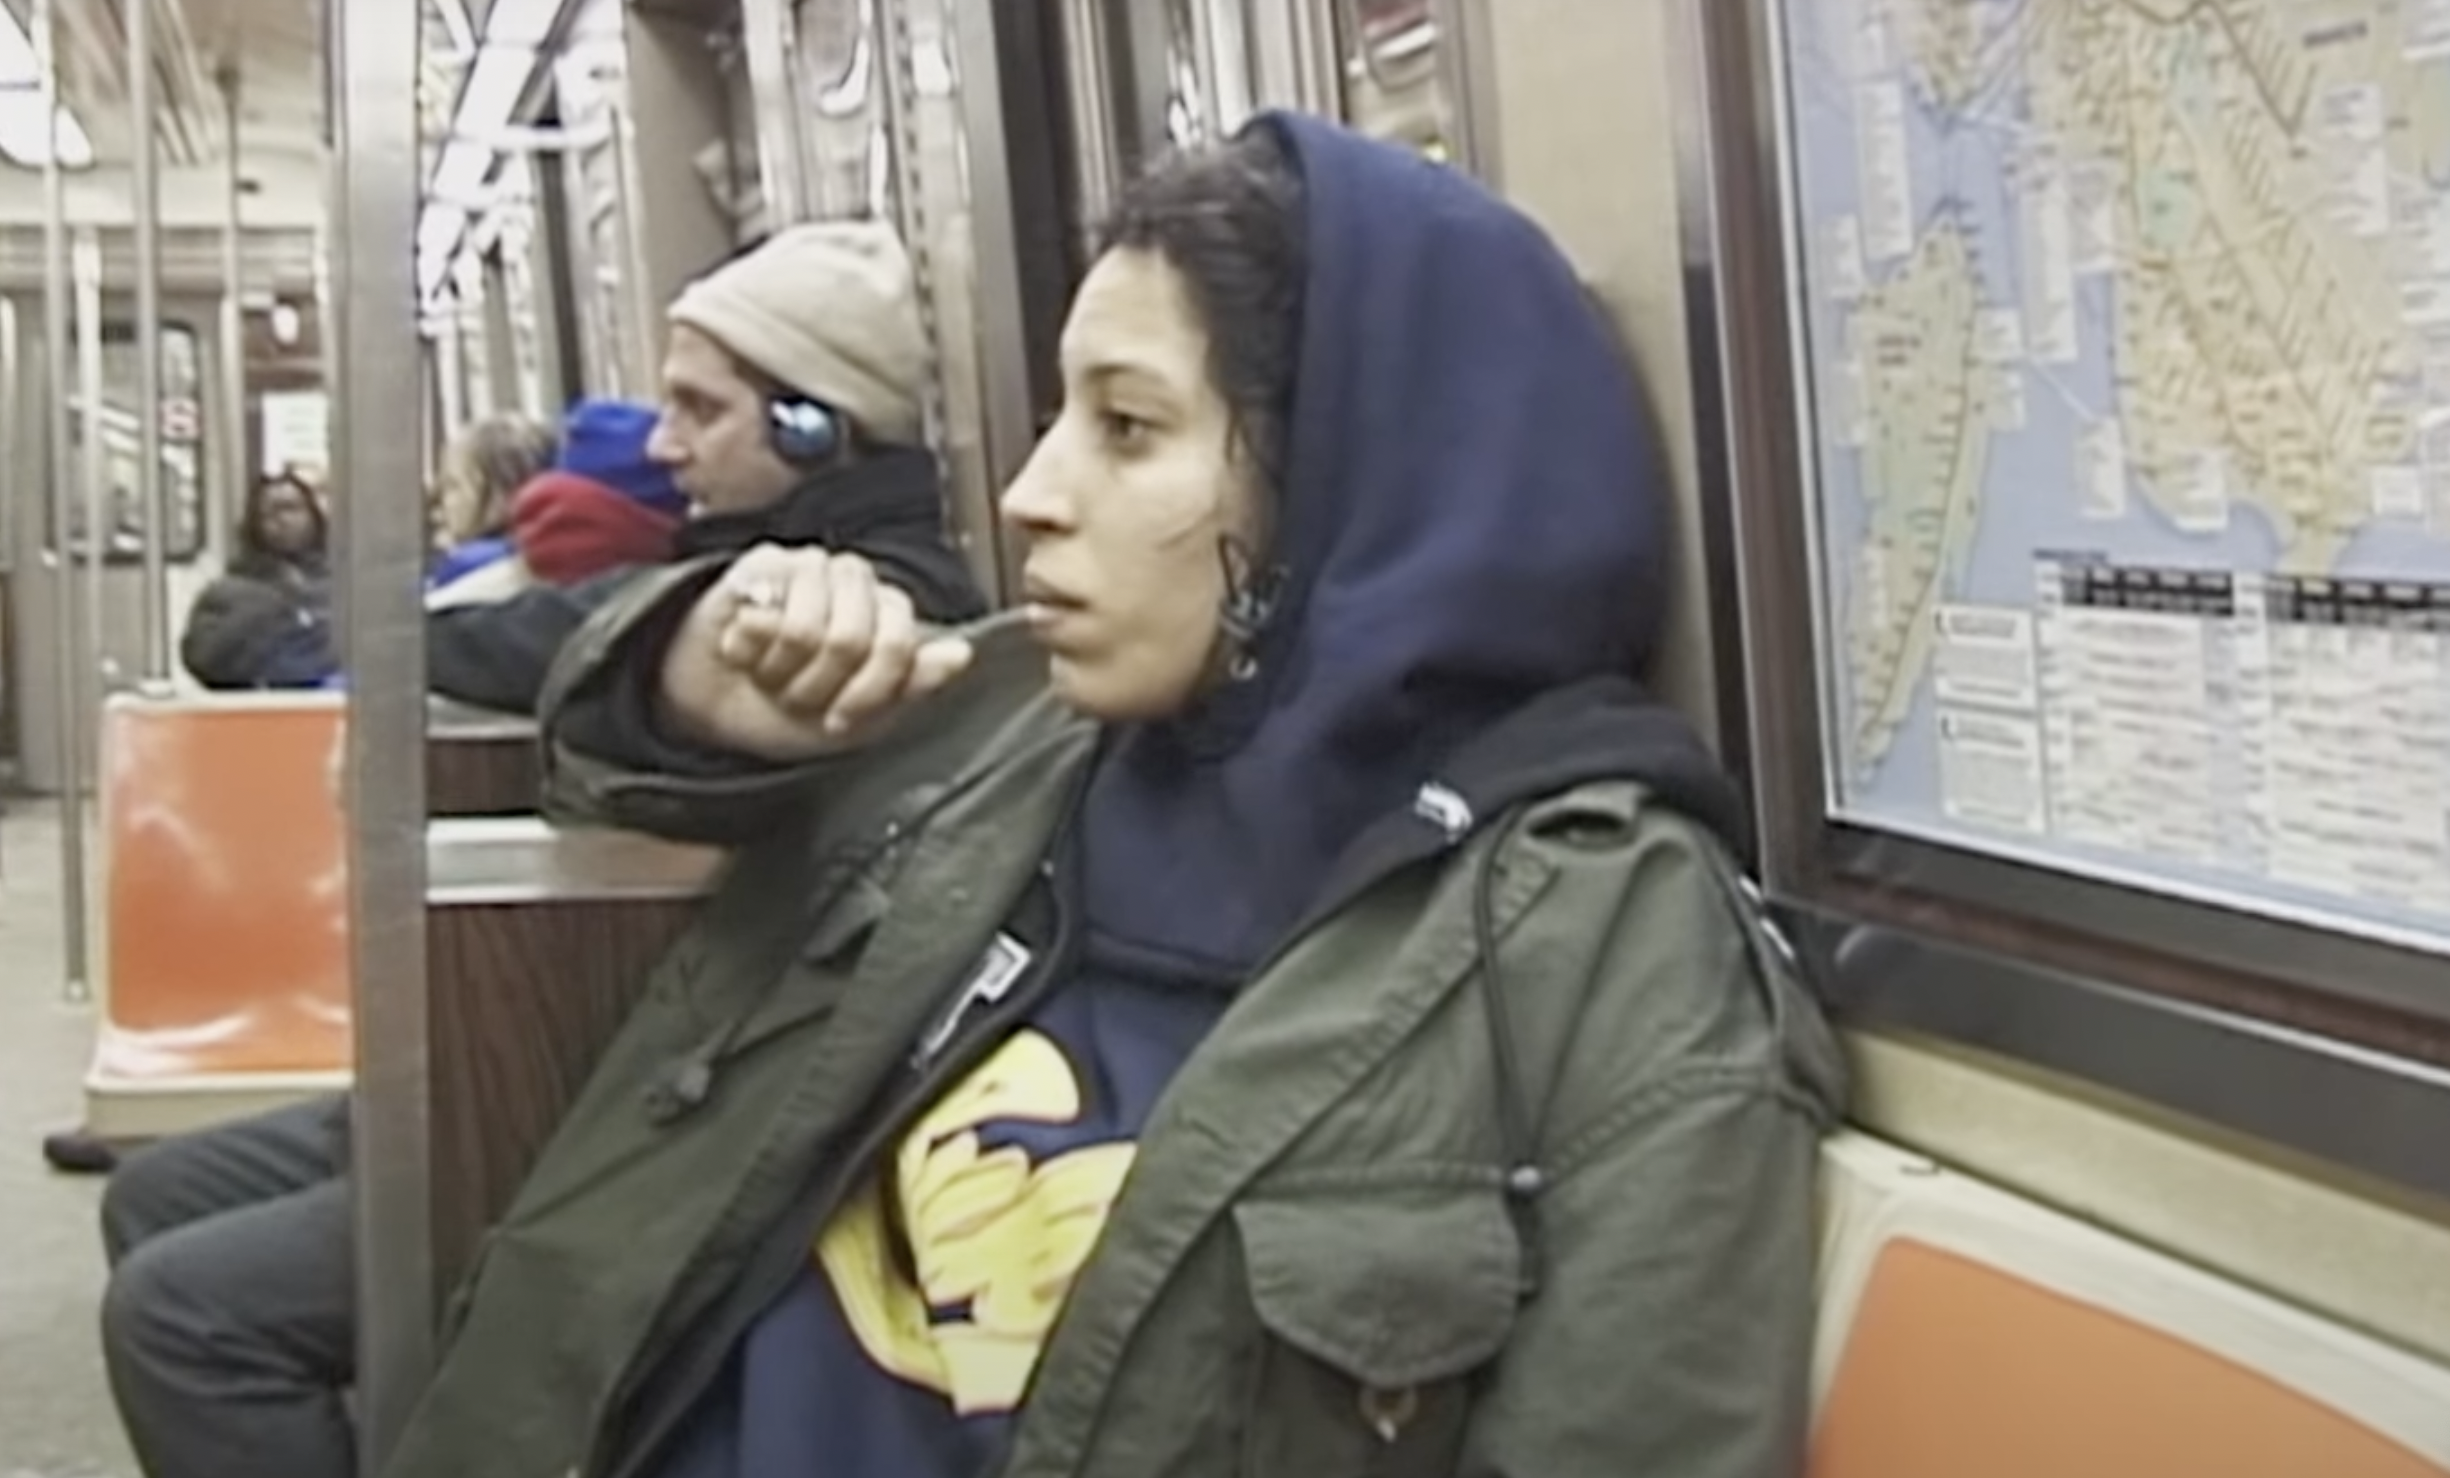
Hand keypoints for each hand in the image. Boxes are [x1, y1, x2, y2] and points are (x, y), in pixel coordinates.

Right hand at [706, 545, 974, 735]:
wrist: (719, 709)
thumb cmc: (793, 710)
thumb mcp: (863, 718)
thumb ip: (913, 684)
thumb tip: (960, 654)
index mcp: (890, 613)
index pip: (898, 647)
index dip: (865, 692)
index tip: (838, 717)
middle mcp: (856, 581)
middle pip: (850, 640)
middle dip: (816, 686)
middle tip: (796, 693)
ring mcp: (809, 567)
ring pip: (803, 630)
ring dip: (778, 671)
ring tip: (769, 671)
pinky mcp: (759, 565)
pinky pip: (759, 617)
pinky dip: (745, 652)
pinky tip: (741, 650)